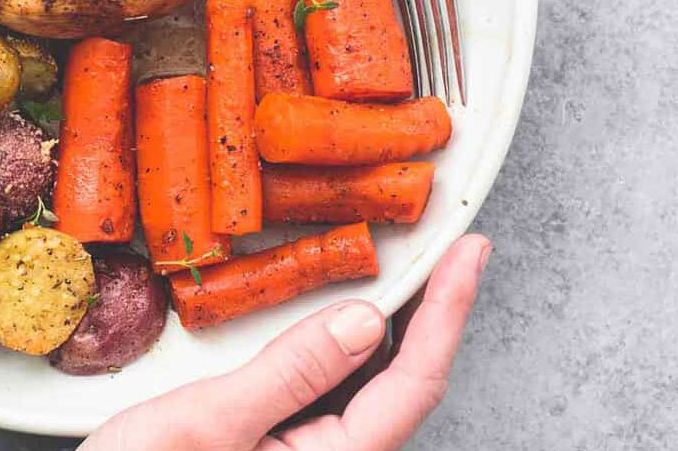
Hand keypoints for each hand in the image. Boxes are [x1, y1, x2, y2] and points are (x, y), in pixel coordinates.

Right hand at [81, 234, 490, 450]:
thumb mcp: (207, 422)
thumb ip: (290, 374)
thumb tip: (362, 320)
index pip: (413, 381)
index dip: (448, 311)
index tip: (469, 253)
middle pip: (403, 381)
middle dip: (430, 310)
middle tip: (450, 246)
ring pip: (369, 383)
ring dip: (391, 324)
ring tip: (409, 268)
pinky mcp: (283, 444)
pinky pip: (331, 387)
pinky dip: (344, 342)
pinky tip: (339, 313)